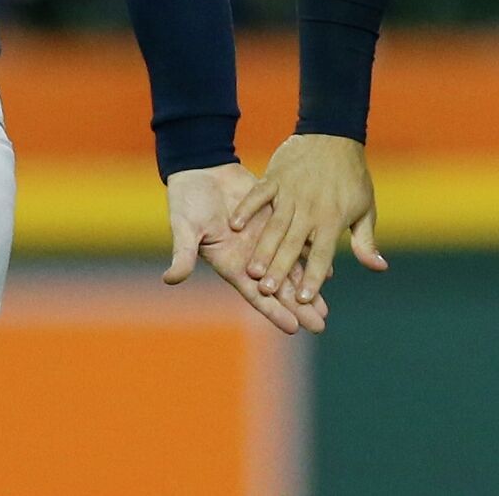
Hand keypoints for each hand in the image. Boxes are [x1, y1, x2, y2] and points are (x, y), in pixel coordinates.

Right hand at [163, 163, 327, 335]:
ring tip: (325, 306)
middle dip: (299, 306)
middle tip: (320, 325)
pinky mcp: (274, 217)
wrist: (200, 169)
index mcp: (231, 263)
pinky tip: (328, 266)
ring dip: (308, 285)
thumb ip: (183, 253)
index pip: (256, 294)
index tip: (294, 328)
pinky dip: (310, 253)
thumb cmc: (187, 200)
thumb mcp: (184, 227)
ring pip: (291, 267)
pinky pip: (296, 239)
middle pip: (278, 287)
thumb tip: (170, 279)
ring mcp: (264, 238)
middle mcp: (250, 257)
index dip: (274, 310)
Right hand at [229, 133, 386, 306]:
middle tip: (269, 292)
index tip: (305, 299)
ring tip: (253, 272)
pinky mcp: (275, 177)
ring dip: (264, 249)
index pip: (322, 254)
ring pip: (275, 225)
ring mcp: (291, 192)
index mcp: (332, 219)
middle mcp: (310, 209)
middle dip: (281, 270)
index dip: (314, 277)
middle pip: (293, 245)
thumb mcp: (365, 208)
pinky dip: (248, 209)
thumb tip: (379, 268)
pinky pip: (259, 195)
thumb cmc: (352, 175)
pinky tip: (235, 225)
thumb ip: (365, 241)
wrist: (334, 133)